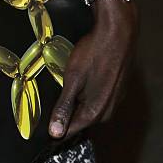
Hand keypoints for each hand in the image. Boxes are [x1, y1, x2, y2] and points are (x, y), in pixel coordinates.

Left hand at [49, 0, 137, 138]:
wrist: (119, 30)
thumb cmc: (95, 52)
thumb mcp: (72, 80)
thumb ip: (63, 107)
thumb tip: (55, 132)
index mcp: (95, 112)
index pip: (69, 132)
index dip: (54, 128)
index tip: (43, 124)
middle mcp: (108, 111)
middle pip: (79, 121)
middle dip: (65, 113)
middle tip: (56, 94)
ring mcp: (115, 101)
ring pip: (88, 110)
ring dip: (77, 101)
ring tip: (71, 82)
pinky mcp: (118, 91)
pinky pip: (98, 100)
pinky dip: (87, 93)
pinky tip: (84, 78)